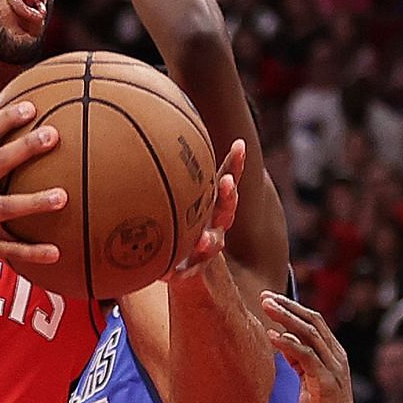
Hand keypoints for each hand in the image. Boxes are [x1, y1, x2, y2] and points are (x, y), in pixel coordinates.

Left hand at [168, 140, 245, 278]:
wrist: (179, 267)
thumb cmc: (179, 225)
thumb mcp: (178, 200)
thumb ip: (174, 174)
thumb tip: (163, 127)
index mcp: (212, 206)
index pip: (226, 181)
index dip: (234, 164)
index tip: (239, 144)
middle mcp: (213, 225)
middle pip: (225, 210)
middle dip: (228, 196)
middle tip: (227, 183)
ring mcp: (203, 249)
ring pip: (212, 244)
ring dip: (210, 241)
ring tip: (206, 240)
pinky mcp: (188, 271)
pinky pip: (186, 274)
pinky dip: (180, 273)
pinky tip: (170, 275)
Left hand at [262, 292, 365, 402]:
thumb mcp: (310, 381)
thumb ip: (300, 361)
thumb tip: (283, 342)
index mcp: (333, 354)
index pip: (314, 321)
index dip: (292, 308)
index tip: (270, 299)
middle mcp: (336, 356)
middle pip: (312, 320)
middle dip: (288, 306)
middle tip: (265, 296)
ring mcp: (332, 368)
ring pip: (309, 333)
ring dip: (286, 318)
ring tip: (265, 307)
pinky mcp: (325, 382)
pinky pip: (306, 356)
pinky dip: (288, 344)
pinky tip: (272, 336)